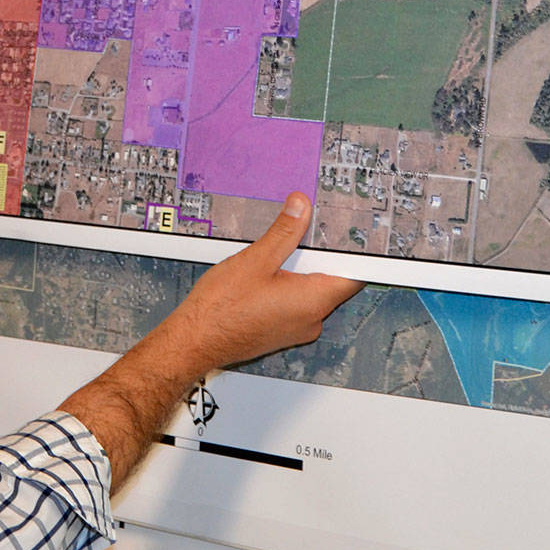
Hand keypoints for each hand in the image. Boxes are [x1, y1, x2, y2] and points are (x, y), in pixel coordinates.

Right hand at [151, 191, 365, 371]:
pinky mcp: (281, 331)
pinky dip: (286, 286)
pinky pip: (295, 304)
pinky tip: (265, 274)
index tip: (350, 232)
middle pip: (331, 280)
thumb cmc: (221, 309)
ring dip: (298, 270)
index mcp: (313, 301)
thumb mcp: (255, 260)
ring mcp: (296, 328)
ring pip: (310, 292)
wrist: (194, 342)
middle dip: (318, 254)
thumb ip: (283, 232)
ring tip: (277, 251)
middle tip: (304, 228)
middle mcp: (311, 319)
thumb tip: (301, 208)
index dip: (355, 251)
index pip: (353, 275)